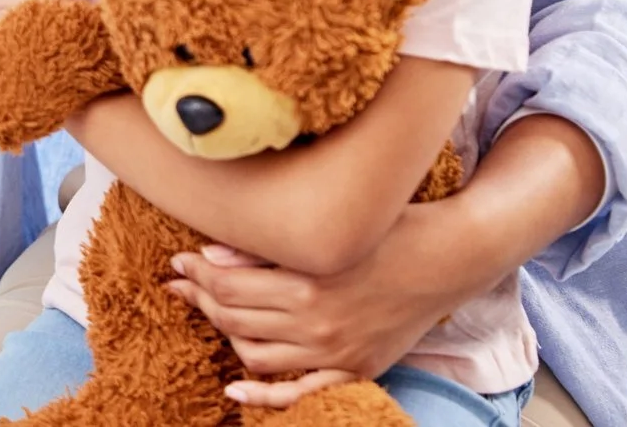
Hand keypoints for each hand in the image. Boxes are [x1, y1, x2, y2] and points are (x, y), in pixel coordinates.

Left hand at [164, 205, 469, 407]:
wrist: (449, 259)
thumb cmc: (388, 230)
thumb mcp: (328, 230)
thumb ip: (267, 248)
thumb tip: (210, 256)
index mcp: (307, 284)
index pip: (228, 286)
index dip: (195, 273)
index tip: (178, 260)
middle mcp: (317, 326)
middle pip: (234, 319)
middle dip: (199, 298)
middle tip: (181, 281)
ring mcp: (335, 354)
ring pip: (254, 355)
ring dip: (223, 333)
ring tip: (209, 309)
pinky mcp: (353, 369)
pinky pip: (297, 393)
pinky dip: (262, 397)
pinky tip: (234, 389)